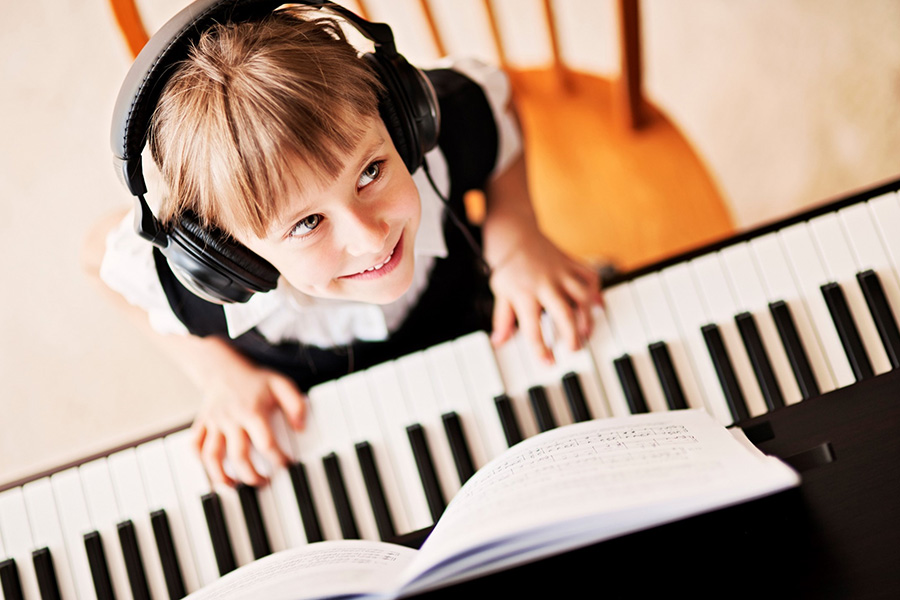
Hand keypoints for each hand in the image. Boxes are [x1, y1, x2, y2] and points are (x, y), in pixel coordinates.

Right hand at [190, 349, 305, 486]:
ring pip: (212, 456)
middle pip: (239, 455)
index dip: (278, 458)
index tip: (287, 466)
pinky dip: (200, 461)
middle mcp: (231, 419)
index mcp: (252, 412)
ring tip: (234, 486)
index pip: (266, 443)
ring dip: (221, 475)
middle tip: (264, 482)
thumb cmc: (255, 380)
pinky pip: (195, 446)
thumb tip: (301, 428)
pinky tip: (213, 470)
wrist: (223, 367)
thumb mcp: (281, 385)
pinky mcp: (202, 424)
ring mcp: (214, 423)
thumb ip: (295, 405)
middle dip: (252, 475)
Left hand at [488, 223, 601, 362]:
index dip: (541, 349)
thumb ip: (502, 319)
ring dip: (588, 317)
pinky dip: (596, 290)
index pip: (532, 328)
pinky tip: (598, 305)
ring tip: (586, 332)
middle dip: (572, 335)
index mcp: (524, 294)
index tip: (549, 363)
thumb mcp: (500, 293)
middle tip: (574, 350)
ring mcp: (561, 272)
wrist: (514, 232)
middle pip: (564, 314)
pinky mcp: (571, 262)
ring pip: (582, 296)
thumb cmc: (506, 265)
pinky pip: (590, 275)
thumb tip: (499, 342)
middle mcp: (545, 284)